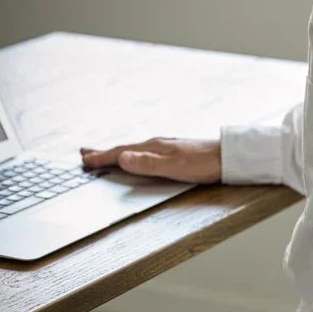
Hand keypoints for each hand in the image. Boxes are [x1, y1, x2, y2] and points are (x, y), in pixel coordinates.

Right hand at [80, 137, 221, 183]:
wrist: (228, 157)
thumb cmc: (203, 163)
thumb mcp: (173, 166)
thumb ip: (148, 163)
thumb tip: (122, 159)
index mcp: (153, 148)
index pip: (121, 153)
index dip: (102, 158)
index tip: (85, 161)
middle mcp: (157, 145)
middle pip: (125, 148)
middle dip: (104, 152)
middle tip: (85, 153)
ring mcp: (166, 148)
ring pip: (134, 150)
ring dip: (117, 153)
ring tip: (104, 154)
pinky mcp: (174, 153)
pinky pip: (145, 153)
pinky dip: (133, 155)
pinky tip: (137, 157)